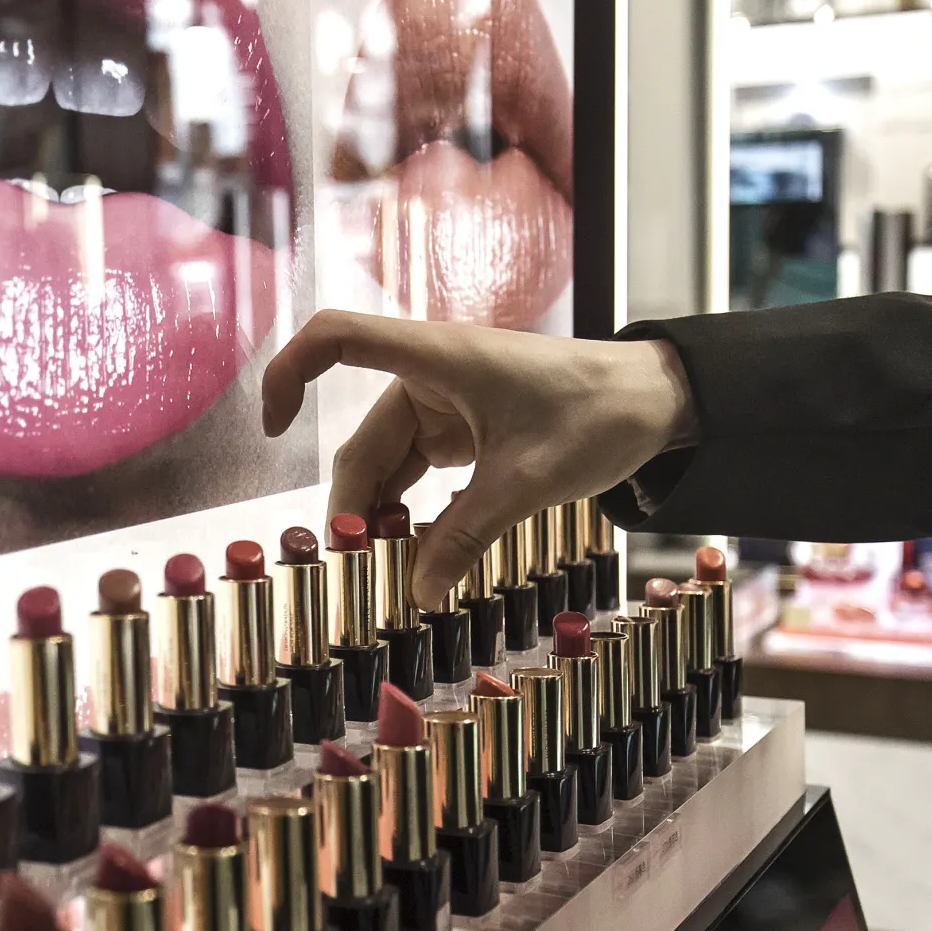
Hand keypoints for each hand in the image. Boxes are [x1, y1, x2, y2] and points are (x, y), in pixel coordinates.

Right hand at [261, 311, 696, 609]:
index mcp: (436, 358)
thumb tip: (417, 592)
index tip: (271, 428)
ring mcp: (444, 407)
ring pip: (386, 467)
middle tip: (359, 571)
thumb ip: (467, 536)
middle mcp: (428, 377)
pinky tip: (413, 557)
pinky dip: (409, 514)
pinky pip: (415, 475)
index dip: (288, 372)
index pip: (335, 338)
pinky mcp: (462, 433)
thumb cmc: (600, 414)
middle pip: (361, 441)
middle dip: (352, 505)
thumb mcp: (530, 482)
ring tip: (385, 575)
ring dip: (380, 518)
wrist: (659, 401)